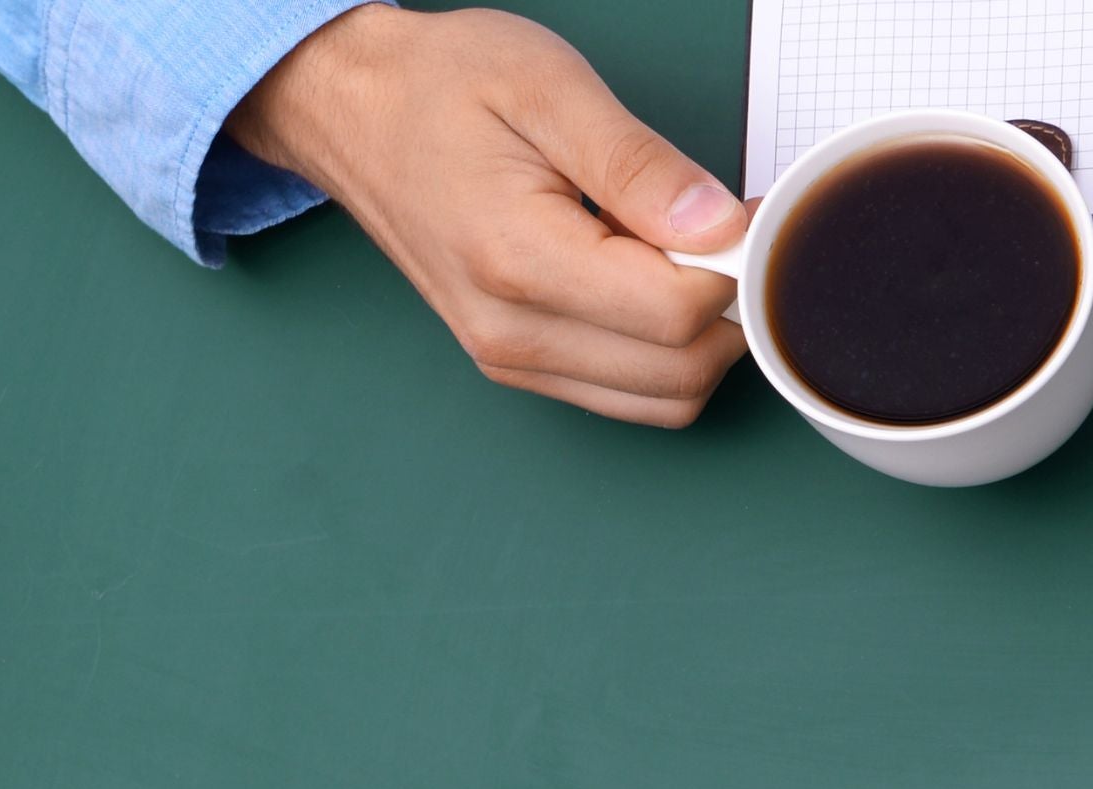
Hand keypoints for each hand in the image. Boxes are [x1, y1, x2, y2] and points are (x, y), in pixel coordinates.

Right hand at [227, 4, 748, 425]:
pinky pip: (630, 395)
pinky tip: (645, 283)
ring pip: (665, 398)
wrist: (351, 107)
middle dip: (726, 308)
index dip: (734, 268)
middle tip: (718, 233)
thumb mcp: (549, 87)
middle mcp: (509, 332)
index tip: (742, 215)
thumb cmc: (438, 87)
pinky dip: (665, 354)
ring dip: (701, 338)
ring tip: (675, 254)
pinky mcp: (517, 365)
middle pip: (681, 371)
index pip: (677, 314)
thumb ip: (641, 165)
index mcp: (516, 260)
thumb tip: (720, 226)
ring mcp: (509, 358)